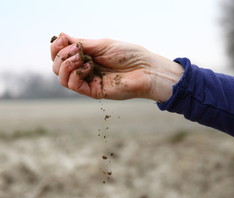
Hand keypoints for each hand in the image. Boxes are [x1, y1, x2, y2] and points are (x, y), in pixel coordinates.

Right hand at [51, 33, 183, 100]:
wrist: (145, 69)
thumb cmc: (128, 55)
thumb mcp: (102, 44)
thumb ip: (81, 43)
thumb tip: (60, 36)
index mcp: (86, 57)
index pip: (61, 55)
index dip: (56, 47)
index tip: (62, 39)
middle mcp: (84, 70)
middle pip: (58, 67)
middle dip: (61, 55)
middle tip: (77, 50)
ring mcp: (88, 81)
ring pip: (62, 78)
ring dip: (66, 64)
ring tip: (81, 58)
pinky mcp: (93, 92)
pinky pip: (73, 85)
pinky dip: (75, 74)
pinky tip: (88, 67)